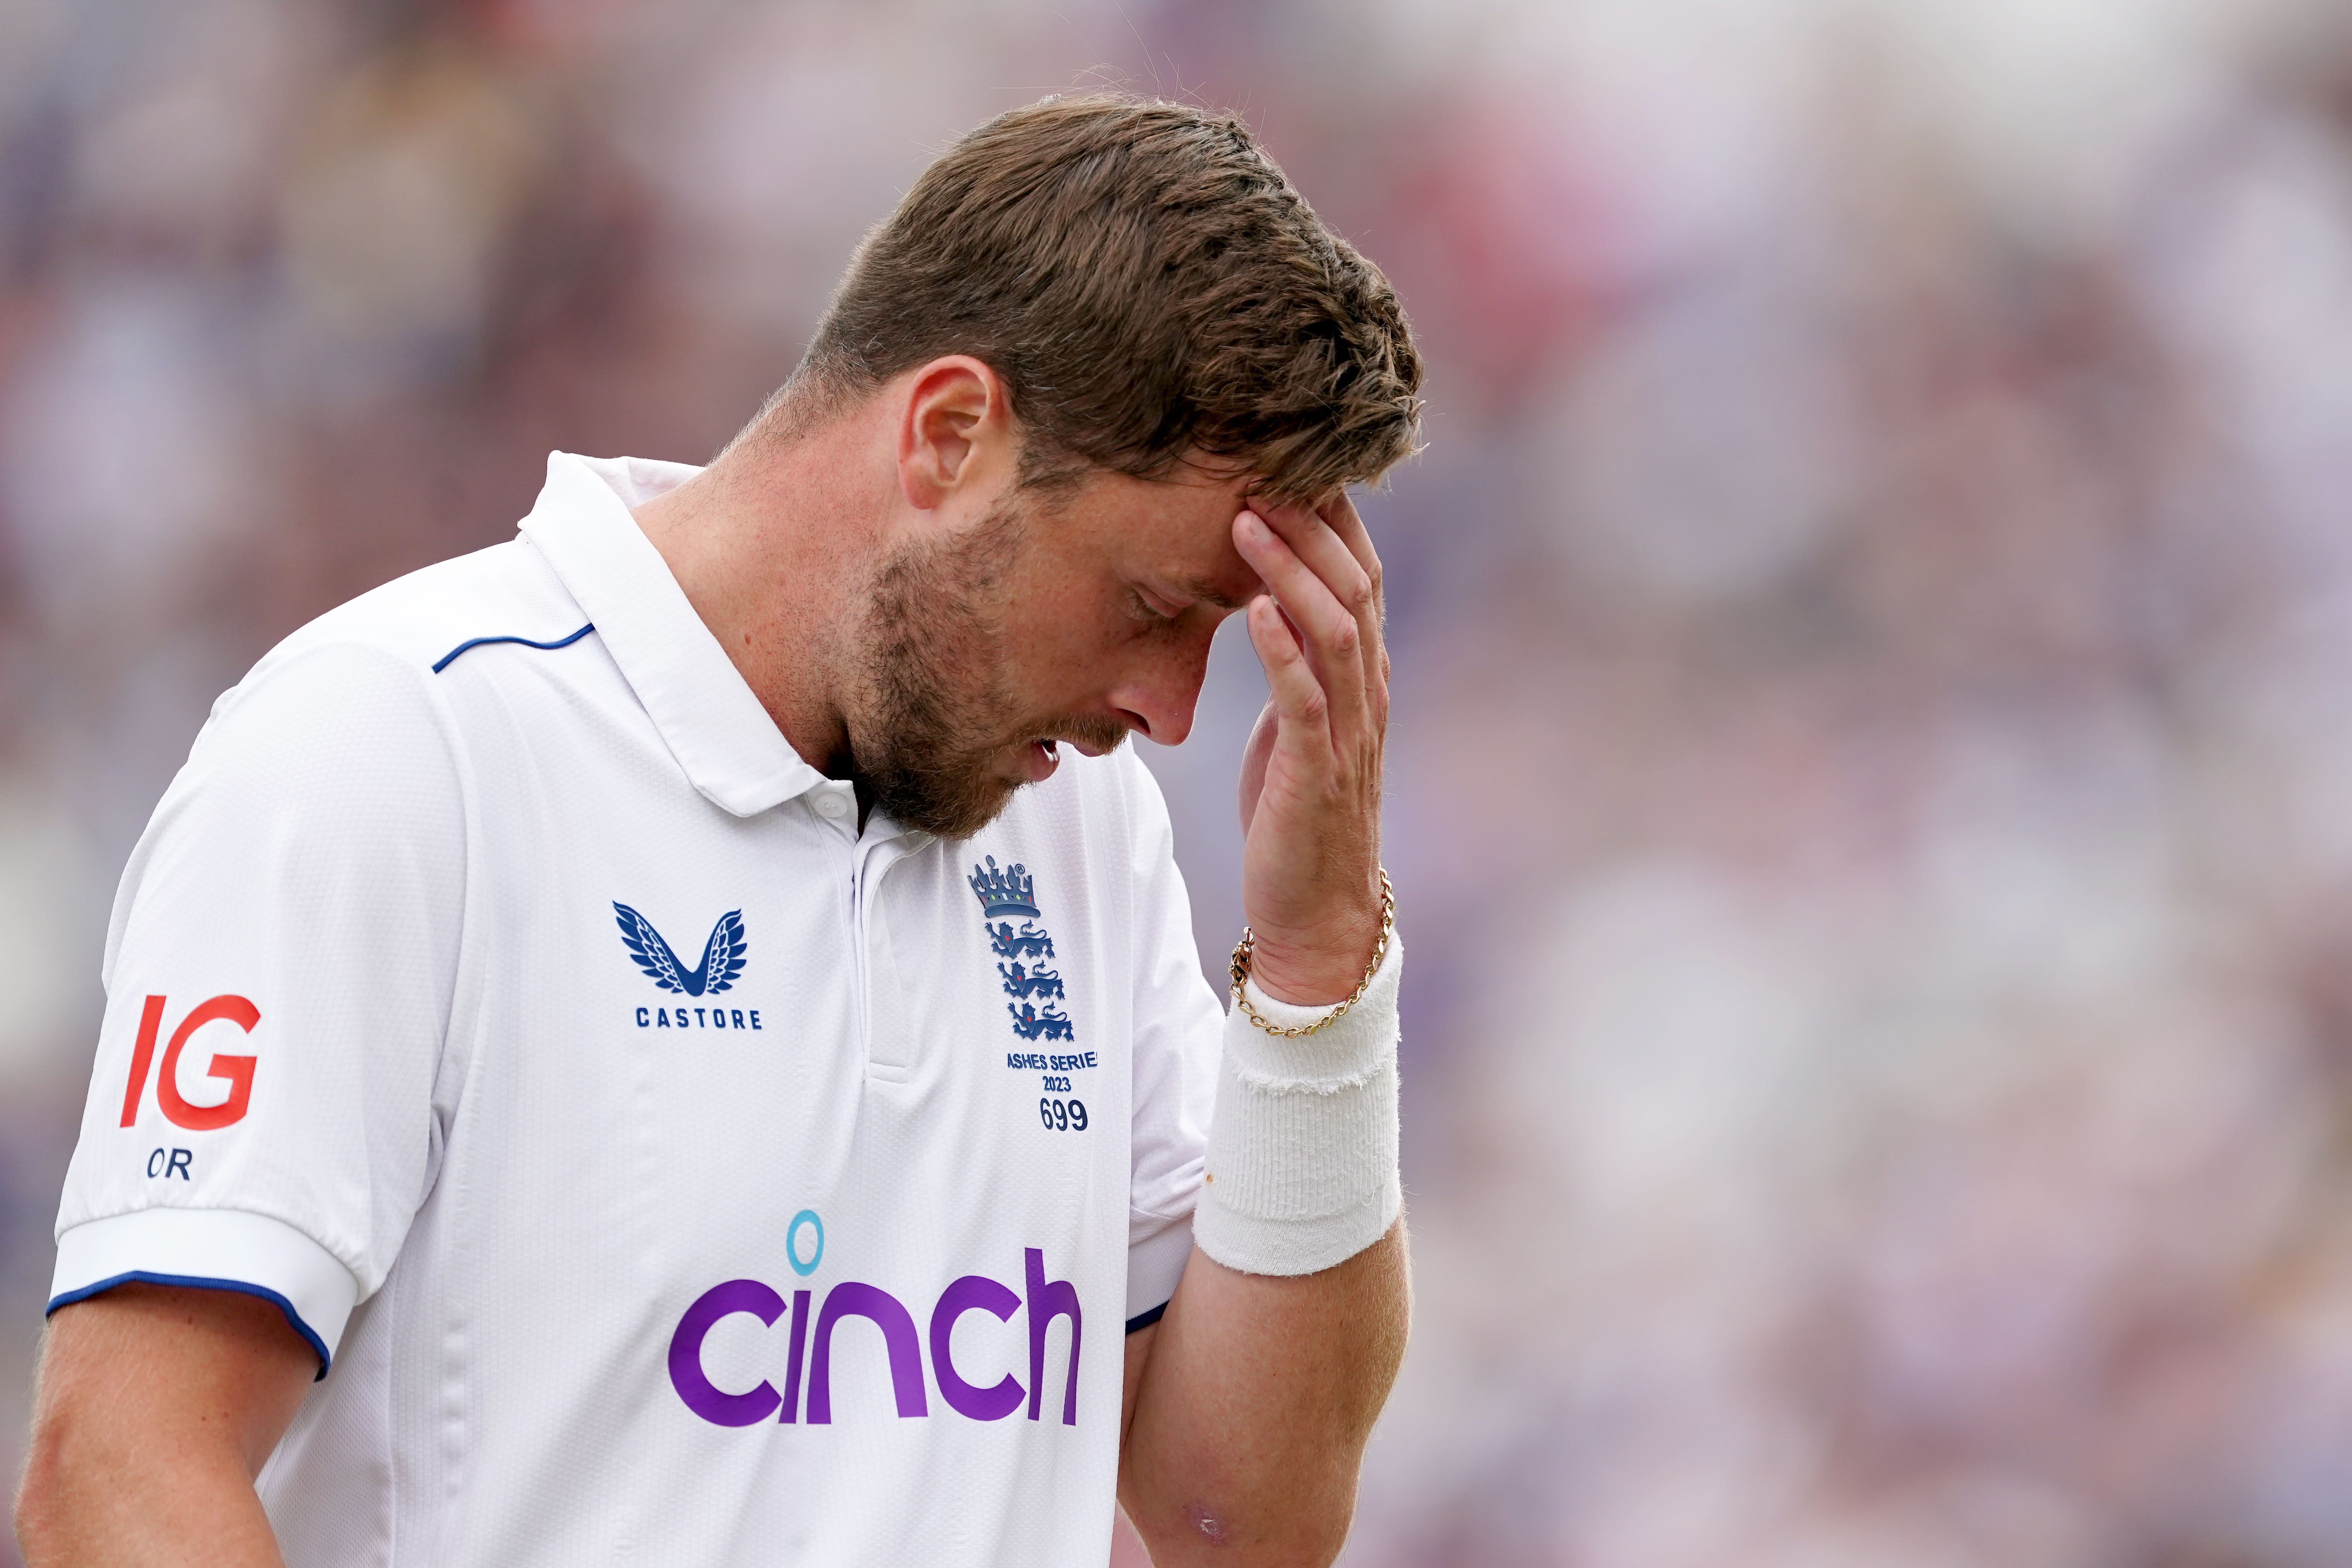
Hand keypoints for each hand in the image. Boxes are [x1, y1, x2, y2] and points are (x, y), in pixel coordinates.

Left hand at [1230, 491, 1387, 1004]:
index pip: (1361, 578)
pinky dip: (1280, 649)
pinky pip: (1304, 698)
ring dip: (1288, 572)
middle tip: (1262, 471)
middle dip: (1311, 526)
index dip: (1333, 519)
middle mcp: (1367, 696)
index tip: (1291, 464)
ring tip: (1245, 523)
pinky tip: (1253, 611)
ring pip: (1332, 631)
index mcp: (1364, 679)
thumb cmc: (1298, 816)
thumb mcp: (1298, 726)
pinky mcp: (1315, 770)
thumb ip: (1296, 671)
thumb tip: (1267, 608)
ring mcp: (1348, 733)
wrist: (1315, 912)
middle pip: (1354, 588)